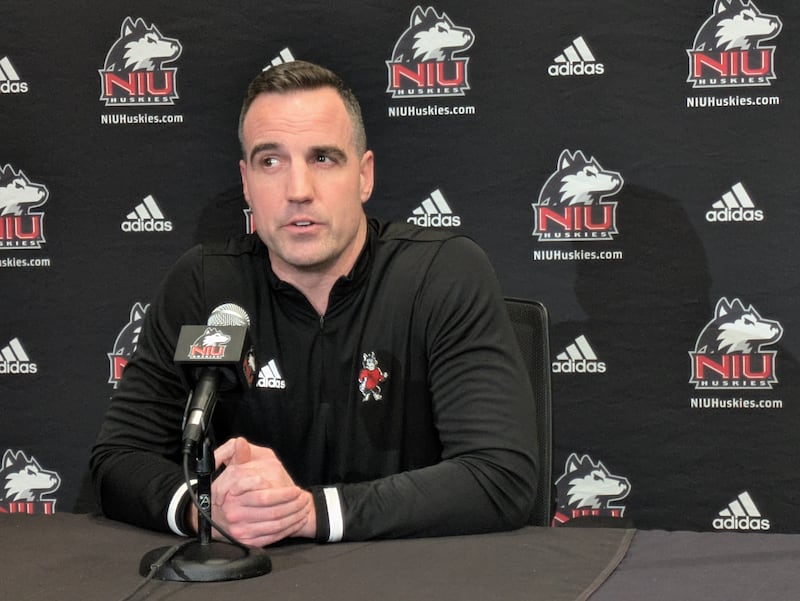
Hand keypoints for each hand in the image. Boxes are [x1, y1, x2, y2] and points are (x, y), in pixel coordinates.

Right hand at [188, 437, 315, 546]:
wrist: (214, 513)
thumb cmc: (229, 487)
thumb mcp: (232, 466)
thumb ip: (238, 454)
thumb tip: (241, 443)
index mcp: (231, 492)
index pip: (263, 495)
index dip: (283, 494)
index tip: (295, 490)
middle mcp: (233, 511)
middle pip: (272, 510)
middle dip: (293, 504)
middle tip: (303, 498)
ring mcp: (239, 527)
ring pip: (274, 524)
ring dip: (293, 516)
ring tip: (303, 507)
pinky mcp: (245, 539)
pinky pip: (271, 536)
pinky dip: (287, 528)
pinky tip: (295, 520)